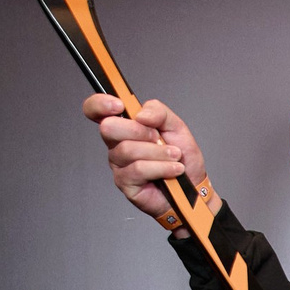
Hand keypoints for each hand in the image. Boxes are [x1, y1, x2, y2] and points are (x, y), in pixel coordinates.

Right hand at [84, 93, 205, 223]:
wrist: (193, 185)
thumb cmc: (181, 157)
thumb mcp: (175, 126)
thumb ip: (158, 112)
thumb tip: (141, 114)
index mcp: (124, 125)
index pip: (96, 110)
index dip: (100, 104)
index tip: (119, 105)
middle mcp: (116, 143)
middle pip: (109, 128)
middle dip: (139, 130)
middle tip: (159, 138)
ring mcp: (118, 164)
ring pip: (128, 150)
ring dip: (158, 152)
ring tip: (175, 157)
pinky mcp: (125, 182)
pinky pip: (138, 169)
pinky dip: (161, 167)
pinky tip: (173, 170)